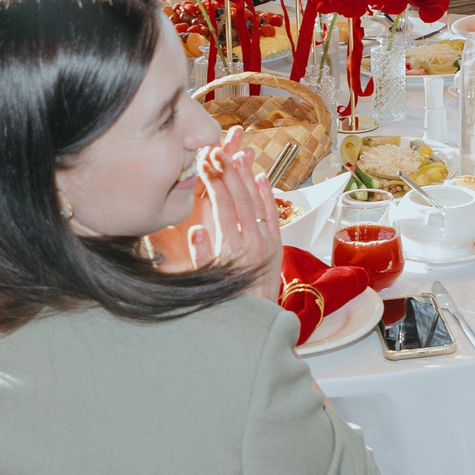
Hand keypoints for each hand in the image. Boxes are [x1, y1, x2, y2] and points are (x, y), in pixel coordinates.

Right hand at [184, 128, 282, 298]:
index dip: (213, 181)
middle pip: (239, 198)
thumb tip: (197, 230)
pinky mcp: (277, 246)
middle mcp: (252, 243)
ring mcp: (267, 243)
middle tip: (217, 152)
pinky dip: (268, 194)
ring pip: (257, 202)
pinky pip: (273, 214)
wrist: (254, 323)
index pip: (222, 205)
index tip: (204, 163)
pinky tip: (262, 177)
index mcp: (232, 249)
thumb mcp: (206, 281)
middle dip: (227, 172)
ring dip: (247, 177)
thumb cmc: (225, 303)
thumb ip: (202, 255)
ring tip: (237, 156)